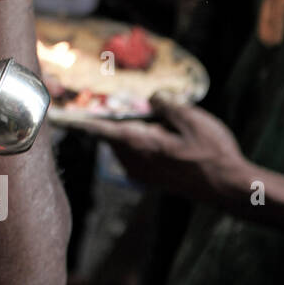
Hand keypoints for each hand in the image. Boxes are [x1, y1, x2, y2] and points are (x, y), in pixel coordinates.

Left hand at [77, 92, 245, 205]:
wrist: (227, 187)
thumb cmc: (212, 153)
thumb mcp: (192, 119)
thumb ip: (167, 104)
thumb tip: (153, 97)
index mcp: (138, 143)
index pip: (98, 128)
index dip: (75, 121)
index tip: (55, 118)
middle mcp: (132, 160)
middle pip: (110, 134)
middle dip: (111, 118)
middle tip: (119, 104)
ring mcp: (140, 172)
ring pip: (121, 145)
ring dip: (127, 131)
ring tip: (150, 119)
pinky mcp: (149, 179)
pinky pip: (133, 155)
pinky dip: (138, 142)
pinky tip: (161, 136)